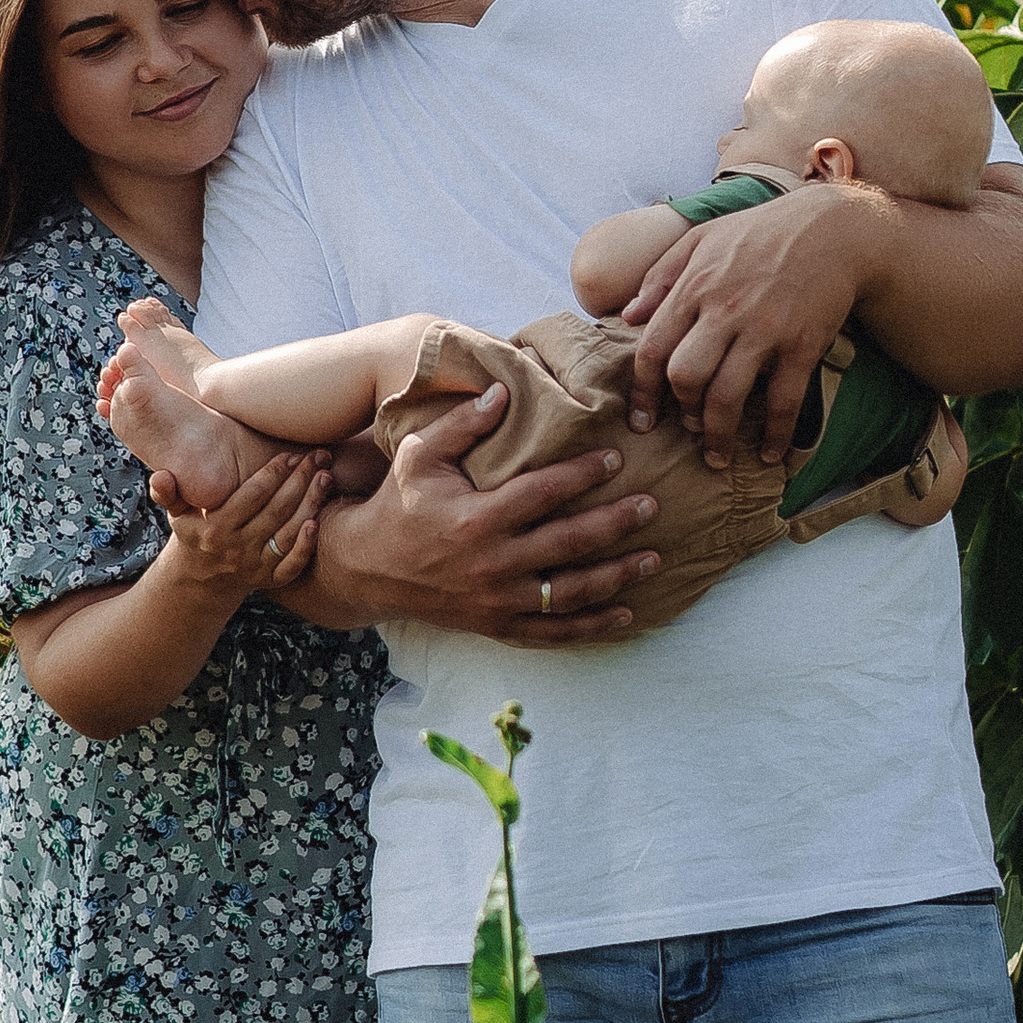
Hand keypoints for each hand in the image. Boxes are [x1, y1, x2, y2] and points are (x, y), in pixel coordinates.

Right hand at [149, 444, 330, 600]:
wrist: (201, 579)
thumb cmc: (194, 532)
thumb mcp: (177, 513)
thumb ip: (168, 492)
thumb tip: (159, 477)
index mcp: (214, 529)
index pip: (250, 496)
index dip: (273, 473)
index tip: (290, 453)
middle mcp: (236, 549)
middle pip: (276, 511)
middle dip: (300, 480)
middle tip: (318, 456)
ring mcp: (255, 567)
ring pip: (289, 533)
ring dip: (311, 504)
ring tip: (326, 477)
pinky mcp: (270, 580)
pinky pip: (293, 564)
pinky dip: (308, 545)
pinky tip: (319, 520)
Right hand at [320, 385, 659, 645]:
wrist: (367, 569)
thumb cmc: (397, 503)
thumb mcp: (418, 455)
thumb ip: (462, 424)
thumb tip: (503, 390)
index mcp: (475, 518)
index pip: (543, 493)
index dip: (582, 474)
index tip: (616, 459)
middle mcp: (491, 563)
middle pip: (568, 544)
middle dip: (615, 524)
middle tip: (652, 505)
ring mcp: (496, 600)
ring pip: (570, 592)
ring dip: (617, 576)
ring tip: (655, 557)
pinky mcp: (497, 625)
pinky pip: (553, 632)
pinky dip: (592, 626)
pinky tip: (627, 613)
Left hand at [619, 179, 870, 467]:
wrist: (833, 229)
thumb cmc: (760, 233)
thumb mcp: (701, 239)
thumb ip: (660, 276)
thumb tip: (628, 317)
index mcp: (694, 287)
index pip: (653, 350)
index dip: (643, 393)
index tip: (642, 420)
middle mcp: (725, 311)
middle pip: (686, 378)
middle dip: (682, 412)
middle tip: (688, 429)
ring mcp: (766, 330)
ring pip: (728, 396)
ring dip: (718, 434)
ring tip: (717, 455)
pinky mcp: (803, 345)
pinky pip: (785, 402)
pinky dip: (776, 435)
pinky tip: (769, 454)